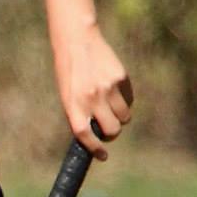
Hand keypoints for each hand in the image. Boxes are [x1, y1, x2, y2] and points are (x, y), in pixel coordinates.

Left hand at [52, 25, 132, 155]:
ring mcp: (109, 88)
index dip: (94, 148)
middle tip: (107, 130)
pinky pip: (130, 100)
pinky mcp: (122, 78)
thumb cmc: (68, 71)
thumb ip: (79, 112)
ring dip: (119, 117)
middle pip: (113, 130)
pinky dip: (124, 101)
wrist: (77, 41)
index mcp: (73, 103)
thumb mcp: (66, 94)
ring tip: (109, 106)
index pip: (84, 134)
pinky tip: (114, 90)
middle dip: (112, 134)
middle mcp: (91, 98)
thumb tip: (94, 134)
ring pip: (124, 117)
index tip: (102, 155)